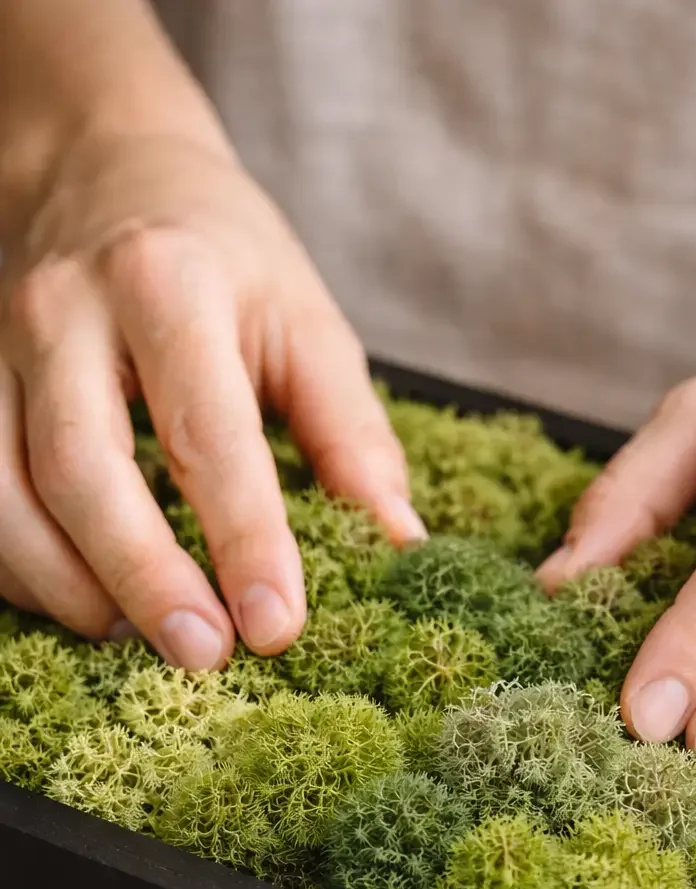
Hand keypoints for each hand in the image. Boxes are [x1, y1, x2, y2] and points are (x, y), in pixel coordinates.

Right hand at [0, 131, 421, 666]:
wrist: (104, 169)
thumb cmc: (224, 257)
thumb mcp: (307, 321)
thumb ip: (351, 434)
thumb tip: (399, 545)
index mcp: (171, 287)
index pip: (207, 433)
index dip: (244, 540)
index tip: (278, 626)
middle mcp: (69, 315)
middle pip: (85, 468)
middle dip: (143, 576)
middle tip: (204, 654)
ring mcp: (2, 351)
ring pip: (6, 492)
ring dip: (68, 586)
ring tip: (140, 641)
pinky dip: (24, 568)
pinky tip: (86, 604)